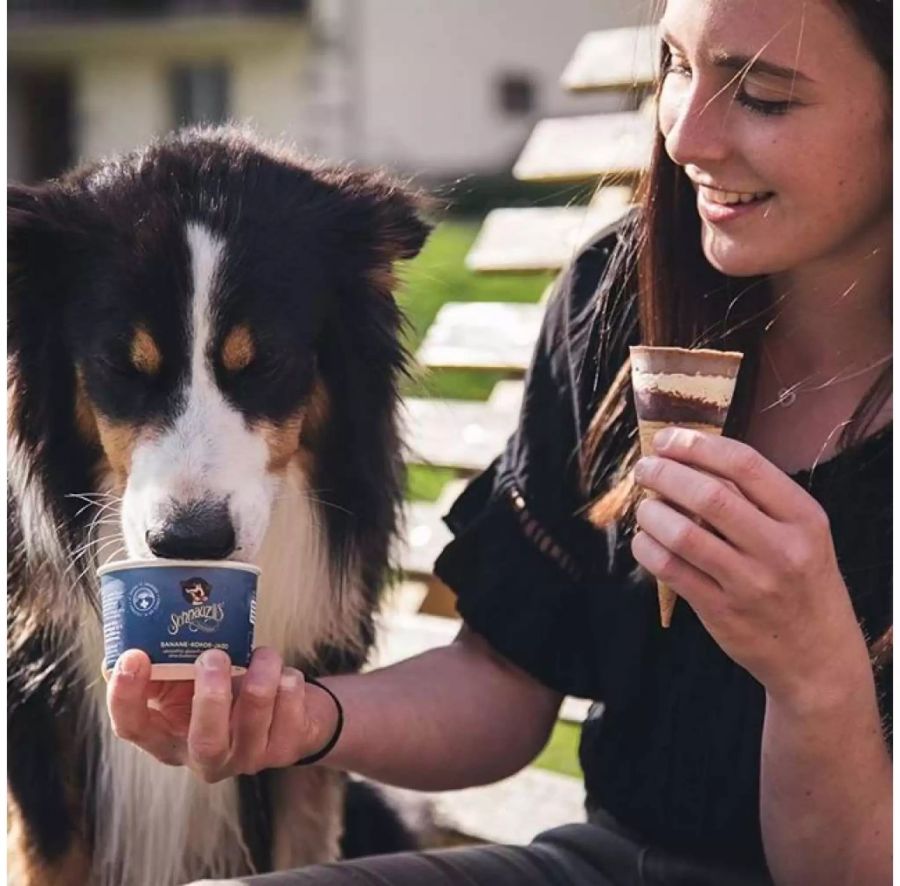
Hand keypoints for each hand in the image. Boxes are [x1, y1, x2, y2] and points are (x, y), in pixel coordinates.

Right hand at [106, 647, 338, 781]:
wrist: (286, 713)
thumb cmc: (226, 690)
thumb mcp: (188, 682)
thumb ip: (165, 666)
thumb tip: (137, 631)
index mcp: (170, 738)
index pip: (133, 728)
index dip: (125, 696)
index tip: (133, 656)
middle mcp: (207, 757)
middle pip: (204, 742)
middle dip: (210, 696)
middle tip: (213, 657)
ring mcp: (248, 757)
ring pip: (254, 719)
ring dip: (260, 675)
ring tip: (261, 654)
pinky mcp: (285, 747)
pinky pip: (289, 708)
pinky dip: (288, 680)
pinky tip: (282, 673)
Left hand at [631, 427, 870, 708]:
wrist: (818, 658)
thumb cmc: (801, 582)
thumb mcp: (801, 534)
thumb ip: (757, 499)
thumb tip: (691, 457)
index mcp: (804, 518)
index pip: (745, 465)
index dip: (697, 445)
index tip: (667, 439)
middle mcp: (781, 549)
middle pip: (709, 495)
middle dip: (665, 474)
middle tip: (644, 468)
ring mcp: (750, 584)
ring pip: (682, 533)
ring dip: (651, 512)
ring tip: (644, 505)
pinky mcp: (721, 612)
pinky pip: (670, 569)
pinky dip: (647, 547)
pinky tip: (644, 538)